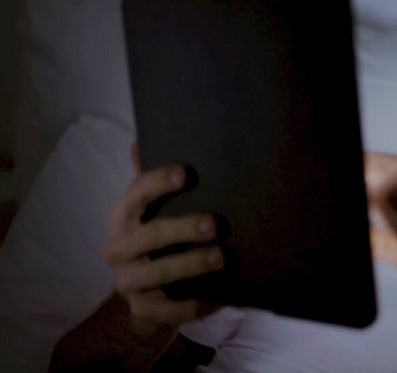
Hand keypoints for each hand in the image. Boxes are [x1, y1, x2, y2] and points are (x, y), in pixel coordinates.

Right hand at [102, 142, 222, 330]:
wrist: (150, 291)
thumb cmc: (159, 236)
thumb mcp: (156, 209)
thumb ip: (153, 181)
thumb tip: (139, 141)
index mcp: (123, 217)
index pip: (135, 195)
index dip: (157, 182)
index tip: (187, 173)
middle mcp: (119, 249)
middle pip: (146, 237)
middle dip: (181, 229)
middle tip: (216, 225)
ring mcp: (128, 281)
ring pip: (154, 275)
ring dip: (189, 265)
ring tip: (222, 258)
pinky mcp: (142, 309)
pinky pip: (165, 310)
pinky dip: (191, 305)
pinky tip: (219, 298)